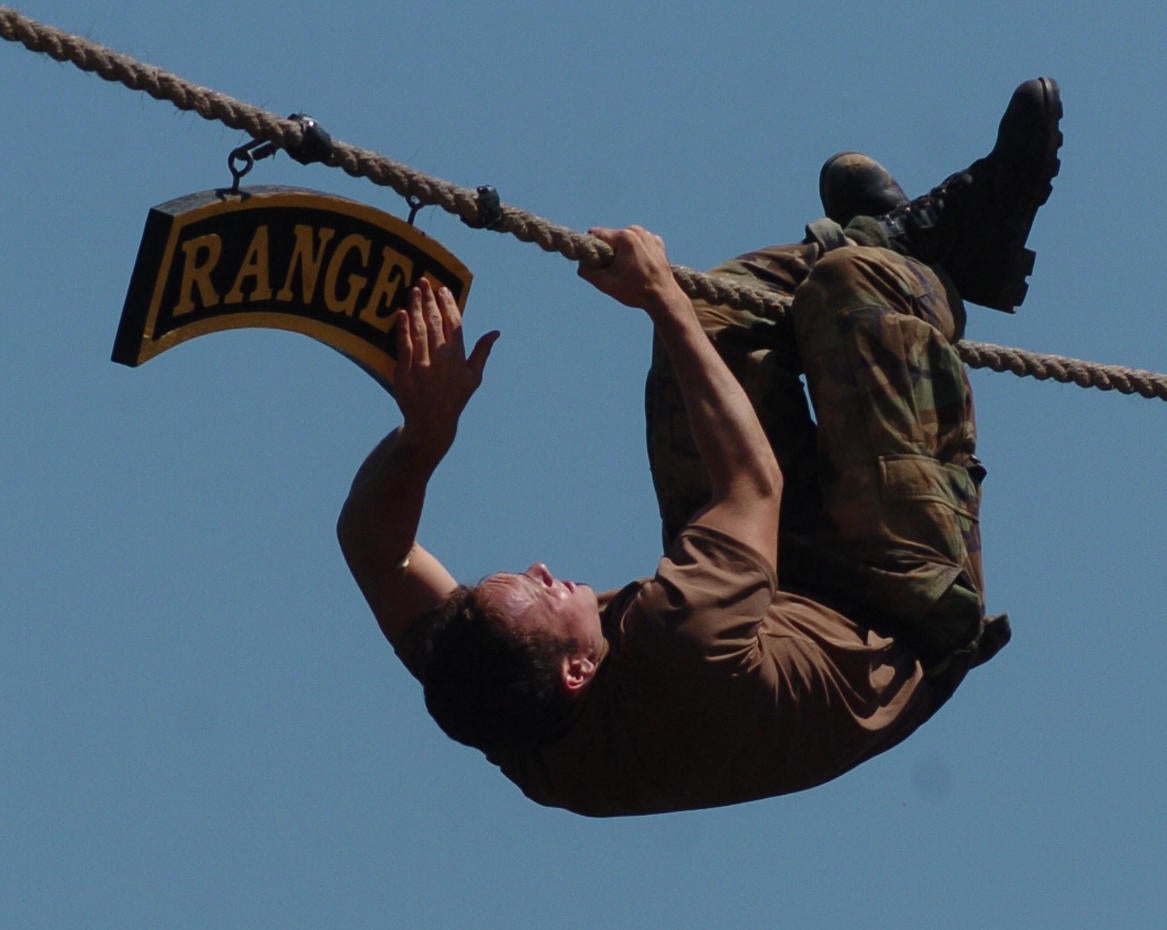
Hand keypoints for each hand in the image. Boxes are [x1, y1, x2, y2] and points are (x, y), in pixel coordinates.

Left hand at [393, 280, 498, 463]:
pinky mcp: (405, 372)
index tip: (442, 288)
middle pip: (435, 321)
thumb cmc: (455, 398)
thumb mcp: (473, 377)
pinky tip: (400, 313)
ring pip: (418, 329)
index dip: (448, 304)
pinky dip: (402, 328)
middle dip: (429, 299)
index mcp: (459, 357)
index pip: (454, 323)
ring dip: (415, 307)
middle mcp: (441, 359)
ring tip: (412, 291)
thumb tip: (496, 332)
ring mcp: (422, 365)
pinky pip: (403, 345)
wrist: (432, 422)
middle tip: (423, 281)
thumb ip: (483, 352)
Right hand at [578, 225, 686, 314]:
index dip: (592, 248)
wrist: (664, 298)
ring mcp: (649, 235)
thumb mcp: (605, 284)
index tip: (599, 264)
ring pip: (625, 240)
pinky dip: (636, 253)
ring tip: (630, 271)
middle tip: (616, 272)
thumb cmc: (635, 291)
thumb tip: (581, 263)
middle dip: (609, 252)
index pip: (595, 233)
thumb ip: (587, 272)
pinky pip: (638, 244)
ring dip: (623, 253)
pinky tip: (640, 268)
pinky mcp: (657, 242)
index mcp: (624, 237)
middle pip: (611, 237)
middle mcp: (637, 231)